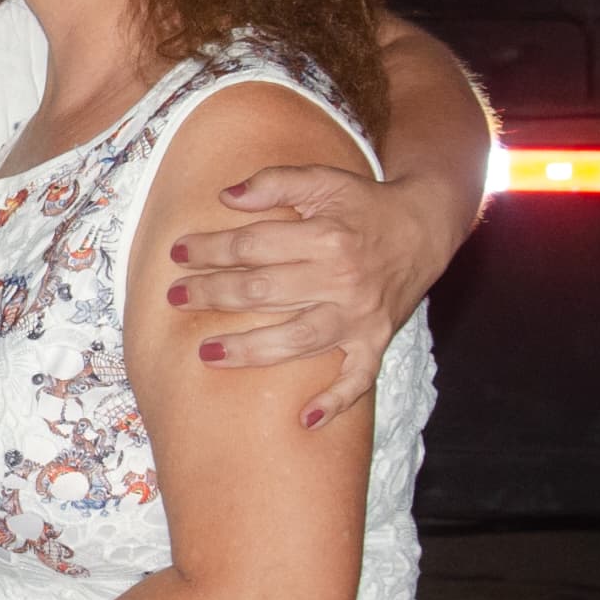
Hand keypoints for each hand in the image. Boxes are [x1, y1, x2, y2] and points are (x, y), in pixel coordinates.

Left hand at [162, 164, 451, 422]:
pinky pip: (358, 378)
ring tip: (206, 353)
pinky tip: (306, 419)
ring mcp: (359, 316)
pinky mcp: (376, 341)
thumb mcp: (325, 180)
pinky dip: (336, 401)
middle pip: (264, 292)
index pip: (254, 246)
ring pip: (297, 340)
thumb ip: (276, 182)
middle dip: (213, 294)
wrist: (423, 228)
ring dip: (249, 350)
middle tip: (176, 297)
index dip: (211, 248)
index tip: (177, 252)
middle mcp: (343, 280)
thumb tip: (227, 196)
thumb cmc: (364, 205)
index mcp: (327, 237)